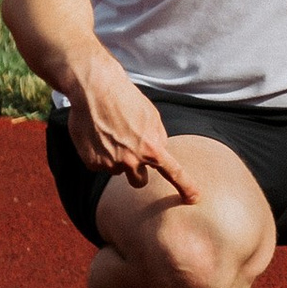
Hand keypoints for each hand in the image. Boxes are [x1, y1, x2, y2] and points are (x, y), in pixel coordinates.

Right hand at [66, 65, 207, 200]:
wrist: (95, 89)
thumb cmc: (126, 99)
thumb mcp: (151, 116)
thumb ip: (158, 138)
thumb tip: (160, 153)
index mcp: (151, 148)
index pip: (173, 172)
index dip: (186, 187)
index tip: (195, 198)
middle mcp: (131, 160)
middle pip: (139, 182)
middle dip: (136, 171)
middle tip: (129, 151)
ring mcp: (110, 164)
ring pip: (117, 169)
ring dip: (116, 157)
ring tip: (110, 132)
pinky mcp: (91, 164)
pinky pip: (99, 165)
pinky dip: (99, 154)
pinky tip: (97, 136)